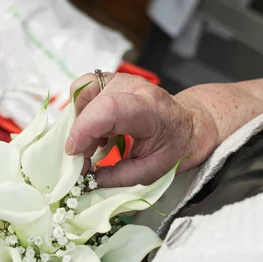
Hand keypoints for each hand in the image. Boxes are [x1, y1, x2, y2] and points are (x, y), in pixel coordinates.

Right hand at [65, 72, 218, 186]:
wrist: (189, 124)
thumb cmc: (174, 147)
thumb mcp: (152, 171)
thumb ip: (119, 177)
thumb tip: (88, 180)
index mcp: (151, 109)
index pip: (110, 109)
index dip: (84, 130)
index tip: (74, 154)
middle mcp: (134, 88)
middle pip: (92, 104)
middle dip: (79, 136)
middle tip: (82, 162)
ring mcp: (121, 80)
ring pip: (83, 94)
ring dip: (79, 123)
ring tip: (91, 145)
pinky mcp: (111, 80)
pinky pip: (83, 90)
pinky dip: (81, 113)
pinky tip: (94, 131)